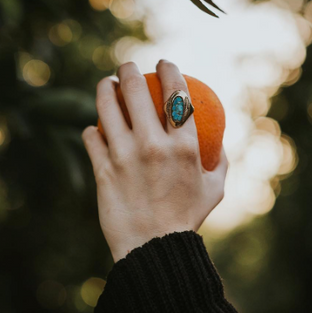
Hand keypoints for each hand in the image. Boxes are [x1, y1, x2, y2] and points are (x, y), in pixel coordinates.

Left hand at [82, 60, 227, 262]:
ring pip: (107, 107)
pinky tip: (95, 129)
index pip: (177, 94)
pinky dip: (92, 130)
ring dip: (103, 89)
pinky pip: (92, 137)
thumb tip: (218, 138)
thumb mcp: (215, 190)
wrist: (153, 249)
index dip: (170, 70)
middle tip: (127, 67)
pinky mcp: (103, 171)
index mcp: (184, 146)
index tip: (164, 62)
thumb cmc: (187, 218)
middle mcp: (153, 145)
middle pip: (135, 91)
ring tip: (105, 85)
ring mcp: (124, 157)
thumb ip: (219, 160)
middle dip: (129, 69)